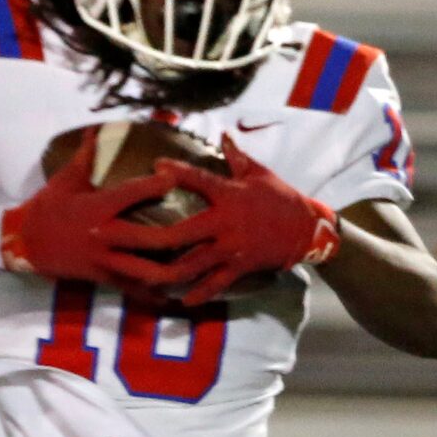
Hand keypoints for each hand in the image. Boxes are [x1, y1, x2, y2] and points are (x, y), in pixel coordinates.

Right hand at [0, 130, 188, 295]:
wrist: (23, 243)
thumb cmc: (47, 208)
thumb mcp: (64, 181)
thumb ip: (86, 157)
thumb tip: (98, 129)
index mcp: (96, 208)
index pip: (129, 194)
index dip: (153, 186)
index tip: (175, 177)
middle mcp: (103, 235)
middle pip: (146, 240)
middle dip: (176, 238)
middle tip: (204, 232)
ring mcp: (103, 259)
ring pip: (143, 271)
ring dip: (171, 272)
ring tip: (197, 269)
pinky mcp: (102, 277)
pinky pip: (131, 290)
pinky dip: (152, 294)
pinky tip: (173, 296)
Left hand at [155, 136, 341, 307]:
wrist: (309, 230)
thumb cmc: (282, 198)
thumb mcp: (261, 174)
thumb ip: (237, 157)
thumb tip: (223, 135)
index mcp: (230, 195)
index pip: (199, 180)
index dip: (176, 172)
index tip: (155, 165)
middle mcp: (226, 223)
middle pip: (183, 232)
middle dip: (153, 238)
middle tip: (128, 240)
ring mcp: (232, 248)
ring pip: (194, 264)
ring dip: (168, 272)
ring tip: (144, 277)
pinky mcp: (241, 266)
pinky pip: (217, 283)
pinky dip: (200, 293)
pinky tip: (182, 301)